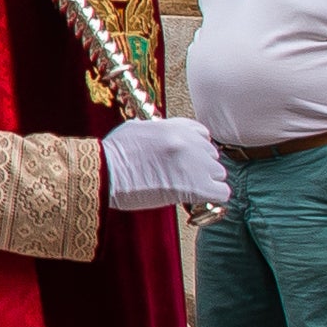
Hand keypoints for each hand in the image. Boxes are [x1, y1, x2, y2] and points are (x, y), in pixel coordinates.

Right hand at [104, 115, 226, 212]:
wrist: (104, 174)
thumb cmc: (112, 156)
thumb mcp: (136, 130)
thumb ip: (159, 131)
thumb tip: (166, 137)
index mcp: (174, 127)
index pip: (203, 134)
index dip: (196, 148)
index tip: (188, 158)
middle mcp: (189, 142)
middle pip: (212, 155)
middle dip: (200, 166)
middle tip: (181, 177)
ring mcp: (195, 164)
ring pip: (218, 173)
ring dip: (205, 182)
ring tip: (186, 189)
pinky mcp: (197, 186)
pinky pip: (222, 192)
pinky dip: (212, 196)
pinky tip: (198, 199)